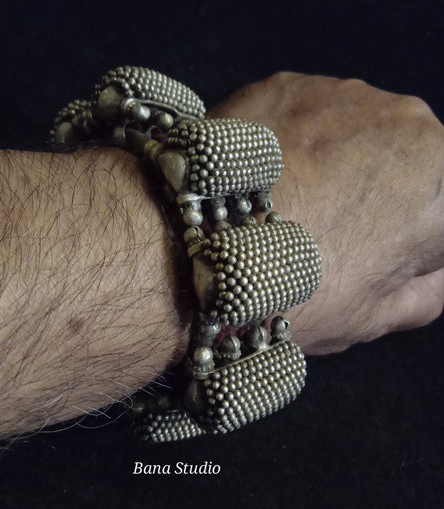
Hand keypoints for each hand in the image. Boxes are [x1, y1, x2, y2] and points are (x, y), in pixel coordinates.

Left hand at [209, 73, 443, 353]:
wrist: (198, 250)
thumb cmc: (295, 291)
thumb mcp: (380, 315)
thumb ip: (428, 286)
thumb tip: (431, 266)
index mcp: (442, 180)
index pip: (436, 209)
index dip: (406, 237)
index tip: (370, 255)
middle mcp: (405, 121)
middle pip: (399, 161)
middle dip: (374, 192)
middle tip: (322, 232)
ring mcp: (340, 94)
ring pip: (350, 132)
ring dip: (332, 160)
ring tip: (286, 205)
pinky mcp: (284, 83)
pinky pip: (302, 114)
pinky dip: (290, 141)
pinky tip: (262, 179)